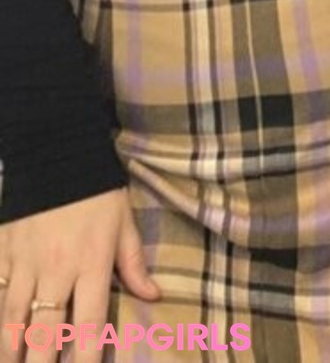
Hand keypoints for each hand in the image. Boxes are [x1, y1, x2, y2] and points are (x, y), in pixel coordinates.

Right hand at [0, 187, 158, 359]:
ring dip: (10, 348)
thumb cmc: (97, 189)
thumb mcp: (123, 222)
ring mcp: (26, 261)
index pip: (89, 323)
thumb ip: (133, 263)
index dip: (85, 358)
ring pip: (13, 317)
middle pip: (45, 331)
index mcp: (92, 262)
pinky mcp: (4, 250)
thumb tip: (154, 296)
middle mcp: (57, 268)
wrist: (58, 150)